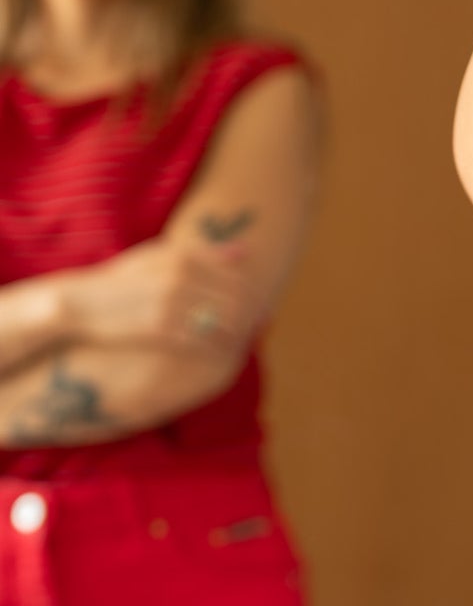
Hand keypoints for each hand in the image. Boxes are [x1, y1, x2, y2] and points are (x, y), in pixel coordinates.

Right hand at [58, 237, 254, 354]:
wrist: (80, 303)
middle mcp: (182, 277)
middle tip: (256, 330)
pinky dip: (217, 349)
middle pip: (237, 301)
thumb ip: (204, 253)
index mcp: (185, 256)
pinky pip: (204, 342)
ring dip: (237, 335)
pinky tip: (218, 354)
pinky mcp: (162, 329)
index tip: (258, 309)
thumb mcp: (160, 256)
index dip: (254, 297)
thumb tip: (246, 251)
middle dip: (251, 317)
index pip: (238, 278)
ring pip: (224, 322)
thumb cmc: (123, 280)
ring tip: (238, 342)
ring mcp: (172, 303)